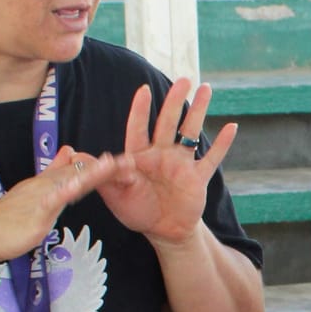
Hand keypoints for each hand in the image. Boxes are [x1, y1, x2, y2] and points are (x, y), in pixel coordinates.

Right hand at [0, 150, 122, 262]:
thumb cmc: (5, 220)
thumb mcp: (34, 196)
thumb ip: (52, 176)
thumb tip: (69, 153)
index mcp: (46, 185)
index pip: (77, 172)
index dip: (100, 167)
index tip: (125, 161)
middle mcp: (43, 187)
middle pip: (78, 173)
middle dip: (104, 167)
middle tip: (129, 159)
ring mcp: (38, 199)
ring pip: (68, 183)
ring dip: (90, 174)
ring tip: (111, 165)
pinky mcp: (32, 215)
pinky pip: (49, 202)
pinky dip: (62, 193)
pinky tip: (76, 188)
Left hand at [97, 78, 238, 245]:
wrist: (163, 231)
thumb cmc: (136, 211)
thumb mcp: (114, 194)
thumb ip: (101, 173)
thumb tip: (77, 156)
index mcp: (139, 156)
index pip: (139, 128)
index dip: (140, 110)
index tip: (143, 90)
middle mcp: (161, 154)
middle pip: (168, 123)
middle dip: (175, 101)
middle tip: (183, 80)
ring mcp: (181, 165)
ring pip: (190, 133)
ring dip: (198, 111)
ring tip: (206, 89)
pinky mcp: (197, 178)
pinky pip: (211, 159)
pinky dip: (222, 144)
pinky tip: (232, 127)